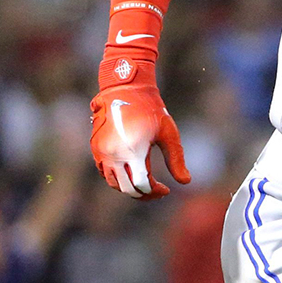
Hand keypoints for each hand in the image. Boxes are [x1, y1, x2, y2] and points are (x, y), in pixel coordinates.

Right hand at [89, 81, 189, 199]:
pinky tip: (131, 173)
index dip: (155, 192)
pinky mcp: (95, 148)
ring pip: (113, 183)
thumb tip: (186, 182)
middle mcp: (113, 155)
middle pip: (126, 189)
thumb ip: (176, 159)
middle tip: (157, 192)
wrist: (124, 88)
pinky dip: (117, 178)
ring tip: (145, 185)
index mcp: (133, 151)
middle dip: (143, 194)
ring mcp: (101, 152)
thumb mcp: (168, 133)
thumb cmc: (151, 109)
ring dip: (129, 188)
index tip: (167, 189)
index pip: (142, 185)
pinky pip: (104, 172)